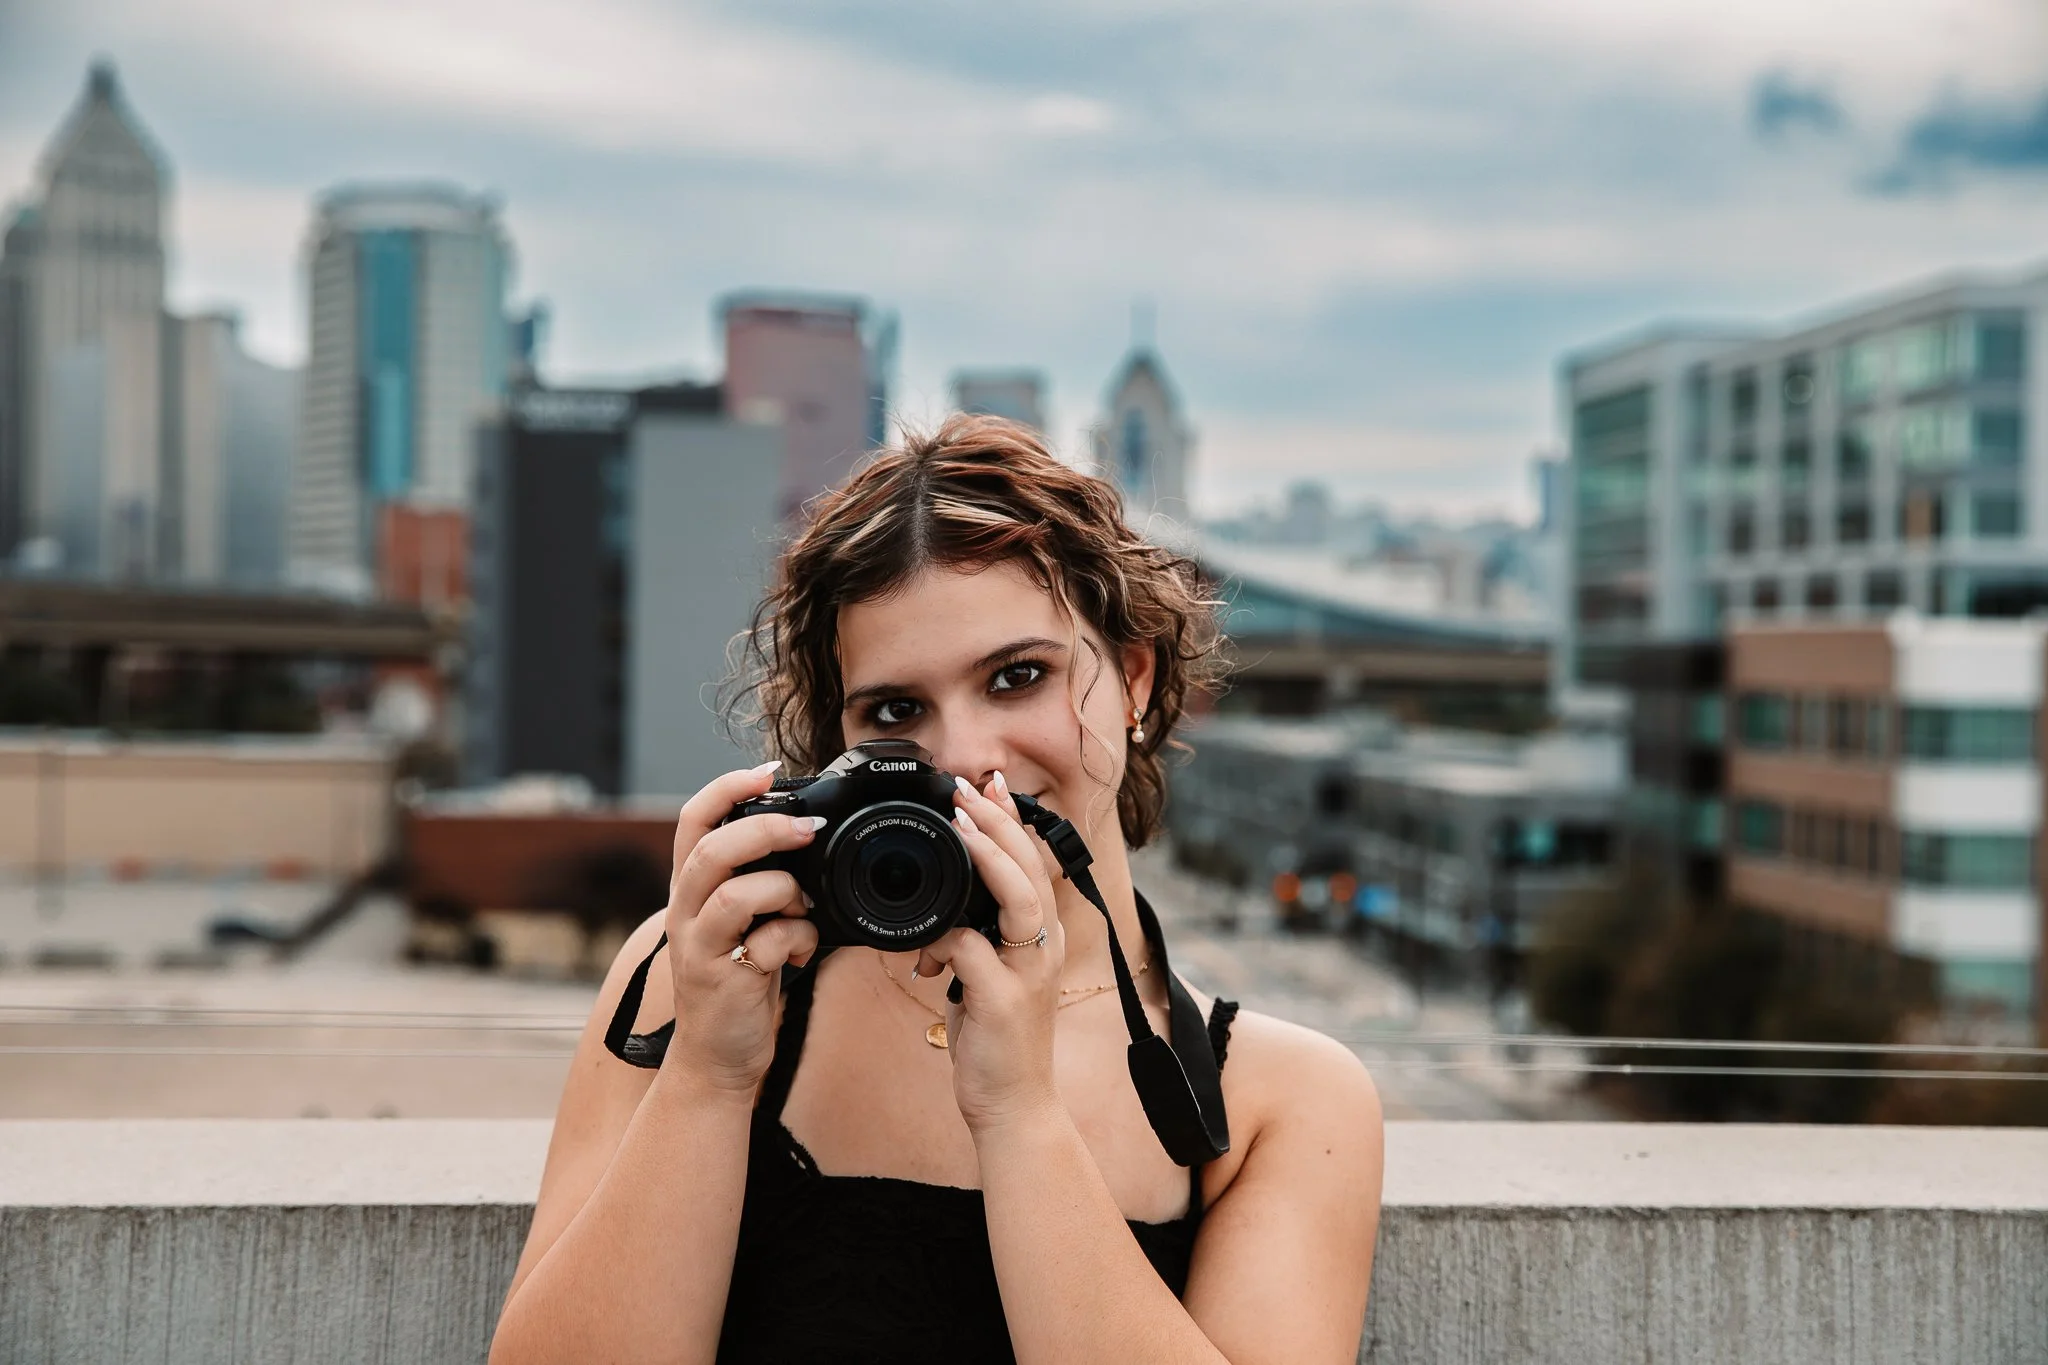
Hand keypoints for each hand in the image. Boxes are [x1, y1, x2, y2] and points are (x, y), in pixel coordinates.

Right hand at [659, 762, 821, 1095]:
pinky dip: (796, 939)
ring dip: (784, 890)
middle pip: (710, 848)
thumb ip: (761, 881)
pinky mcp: (719, 981)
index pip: (693, 819)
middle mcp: (685, 912)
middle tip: (809, 828)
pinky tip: (805, 948)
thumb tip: (806, 837)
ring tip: (806, 904)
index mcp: (692, 888)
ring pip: (732, 894)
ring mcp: (697, 947)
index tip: (768, 772)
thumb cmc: (738, 982)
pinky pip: (762, 944)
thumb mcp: (744, 922)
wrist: (717, 1059)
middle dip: (765, 830)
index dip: (727, 789)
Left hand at [913, 772, 1066, 1132]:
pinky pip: (976, 952)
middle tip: (968, 789)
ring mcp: (1029, 973)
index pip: (1032, 863)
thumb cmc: (996, 1040)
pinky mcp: (1005, 1002)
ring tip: (962, 826)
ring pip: (1019, 898)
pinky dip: (950, 936)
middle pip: (1030, 867)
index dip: (1013, 821)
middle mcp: (1043, 947)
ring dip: (990, 858)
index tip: (990, 785)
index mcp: (1041, 936)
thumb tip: (946, 911)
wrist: (1012, 1104)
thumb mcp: (988, 976)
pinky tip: (929, 935)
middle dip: (999, 822)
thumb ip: (975, 938)